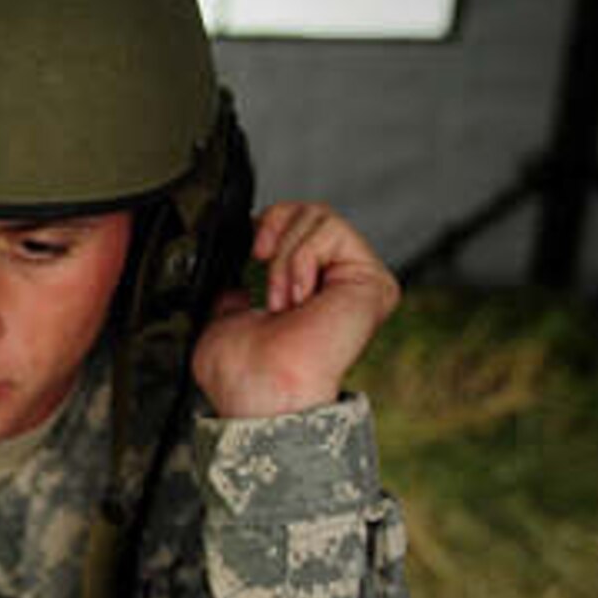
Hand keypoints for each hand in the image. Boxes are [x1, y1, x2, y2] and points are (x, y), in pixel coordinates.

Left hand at [190, 202, 400, 418]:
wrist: (260, 386)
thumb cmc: (243, 372)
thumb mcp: (224, 317)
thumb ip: (235, 291)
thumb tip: (233, 277)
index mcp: (307, 292)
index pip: (295, 225)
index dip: (267, 224)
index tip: (249, 251)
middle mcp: (337, 283)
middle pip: (308, 210)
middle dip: (275, 235)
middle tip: (265, 278)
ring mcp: (358, 281)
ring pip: (318, 216)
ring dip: (286, 257)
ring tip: (283, 300)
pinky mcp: (372, 280)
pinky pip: (331, 231)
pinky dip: (302, 259)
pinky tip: (301, 298)